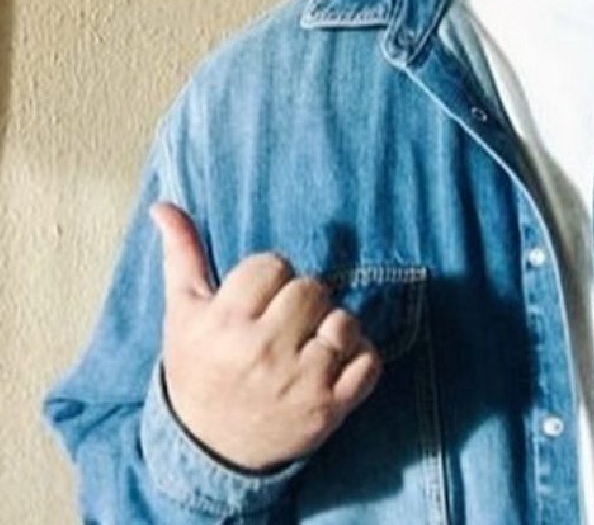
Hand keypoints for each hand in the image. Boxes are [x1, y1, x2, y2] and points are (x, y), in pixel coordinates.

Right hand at [150, 202, 381, 471]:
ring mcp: (300, 381)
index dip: (268, 277)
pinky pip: (370, 360)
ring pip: (345, 321)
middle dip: (302, 301)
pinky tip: (333, 366)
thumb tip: (163, 205)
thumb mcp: (183, 315)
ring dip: (333, 329)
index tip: (256, 301)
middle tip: (283, 324)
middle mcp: (263, 351)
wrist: (209, 449)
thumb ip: (182, 255)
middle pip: (313, 289)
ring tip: (306, 346)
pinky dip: (360, 358)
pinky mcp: (330, 408)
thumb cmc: (199, 369)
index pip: (273, 265)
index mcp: (225, 324)